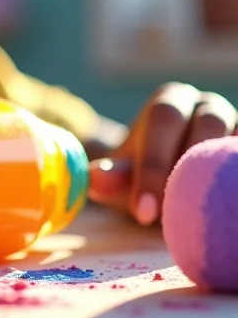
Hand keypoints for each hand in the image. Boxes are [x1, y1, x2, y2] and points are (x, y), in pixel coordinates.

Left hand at [88, 83, 236, 224]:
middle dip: (188, 171)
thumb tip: (94, 181)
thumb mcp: (125, 173)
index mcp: (170, 100)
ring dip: (220, 181)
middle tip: (172, 216)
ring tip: (203, 217)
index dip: (153, 163)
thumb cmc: (144, 172)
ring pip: (233, 146)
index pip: (163, 119)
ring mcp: (235, 125)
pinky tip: (225, 214)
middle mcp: (208, 106)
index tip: (142, 210)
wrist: (173, 178)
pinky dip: (235, 187)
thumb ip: (112, 175)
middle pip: (208, 124)